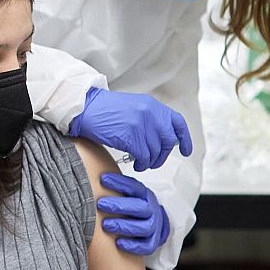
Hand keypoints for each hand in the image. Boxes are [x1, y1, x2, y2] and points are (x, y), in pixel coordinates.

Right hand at [68, 87, 191, 171]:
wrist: (84, 107)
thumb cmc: (104, 110)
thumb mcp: (133, 107)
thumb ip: (149, 118)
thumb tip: (161, 138)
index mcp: (152, 105)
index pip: (177, 122)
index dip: (184, 139)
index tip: (185, 151)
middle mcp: (150, 113)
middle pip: (168, 141)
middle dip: (163, 155)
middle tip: (154, 162)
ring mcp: (141, 124)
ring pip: (156, 151)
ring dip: (150, 161)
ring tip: (142, 164)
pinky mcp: (130, 136)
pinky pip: (144, 156)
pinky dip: (141, 163)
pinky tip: (136, 164)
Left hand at [97, 173, 170, 255]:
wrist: (149, 223)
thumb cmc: (131, 206)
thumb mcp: (125, 194)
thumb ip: (112, 186)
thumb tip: (87, 172)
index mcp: (144, 195)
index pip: (134, 187)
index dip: (119, 183)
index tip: (103, 179)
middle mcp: (150, 210)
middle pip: (140, 207)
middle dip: (119, 205)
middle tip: (101, 204)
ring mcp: (153, 226)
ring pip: (143, 227)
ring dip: (124, 226)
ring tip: (106, 225)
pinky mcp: (152, 242)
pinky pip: (146, 246)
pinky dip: (133, 245)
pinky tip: (119, 242)